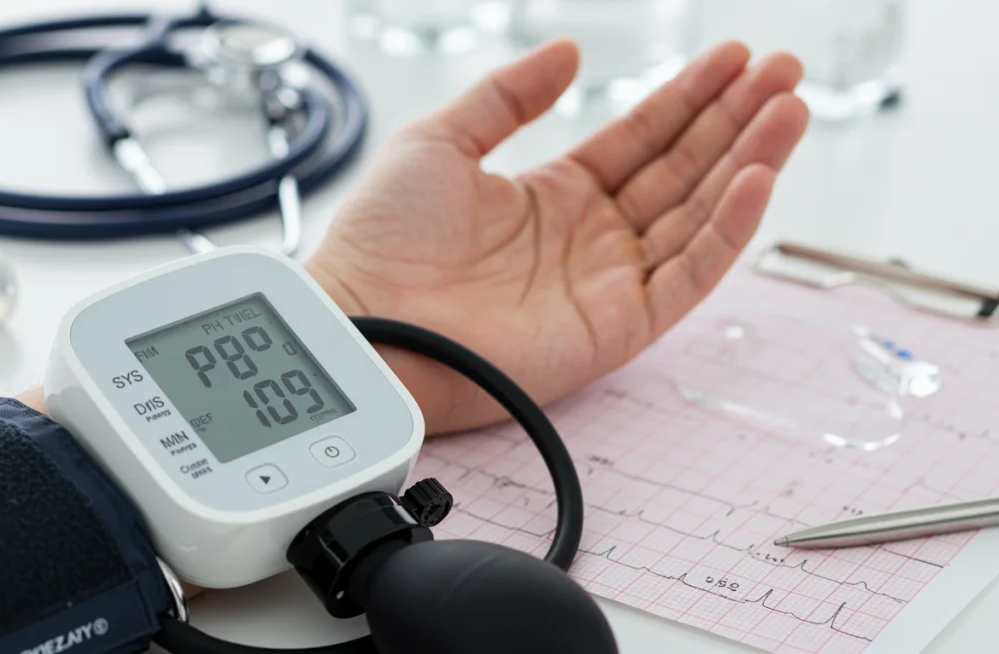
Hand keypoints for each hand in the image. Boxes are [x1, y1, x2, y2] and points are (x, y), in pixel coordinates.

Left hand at [305, 39, 808, 434]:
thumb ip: (509, 96)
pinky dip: (726, 231)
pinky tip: (756, 180)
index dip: (688, 98)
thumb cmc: (382, 242)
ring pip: (698, 217)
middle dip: (735, 120)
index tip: (733, 58)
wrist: (362, 319)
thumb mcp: (442, 139)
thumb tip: (566, 51)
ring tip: (788, 112)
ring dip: (748, 164)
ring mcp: (606, 282)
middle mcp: (590, 238)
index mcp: (553, 195)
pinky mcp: (615, 327)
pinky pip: (687, 276)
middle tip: (783, 73)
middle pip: (683, 171)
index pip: (641, 139)